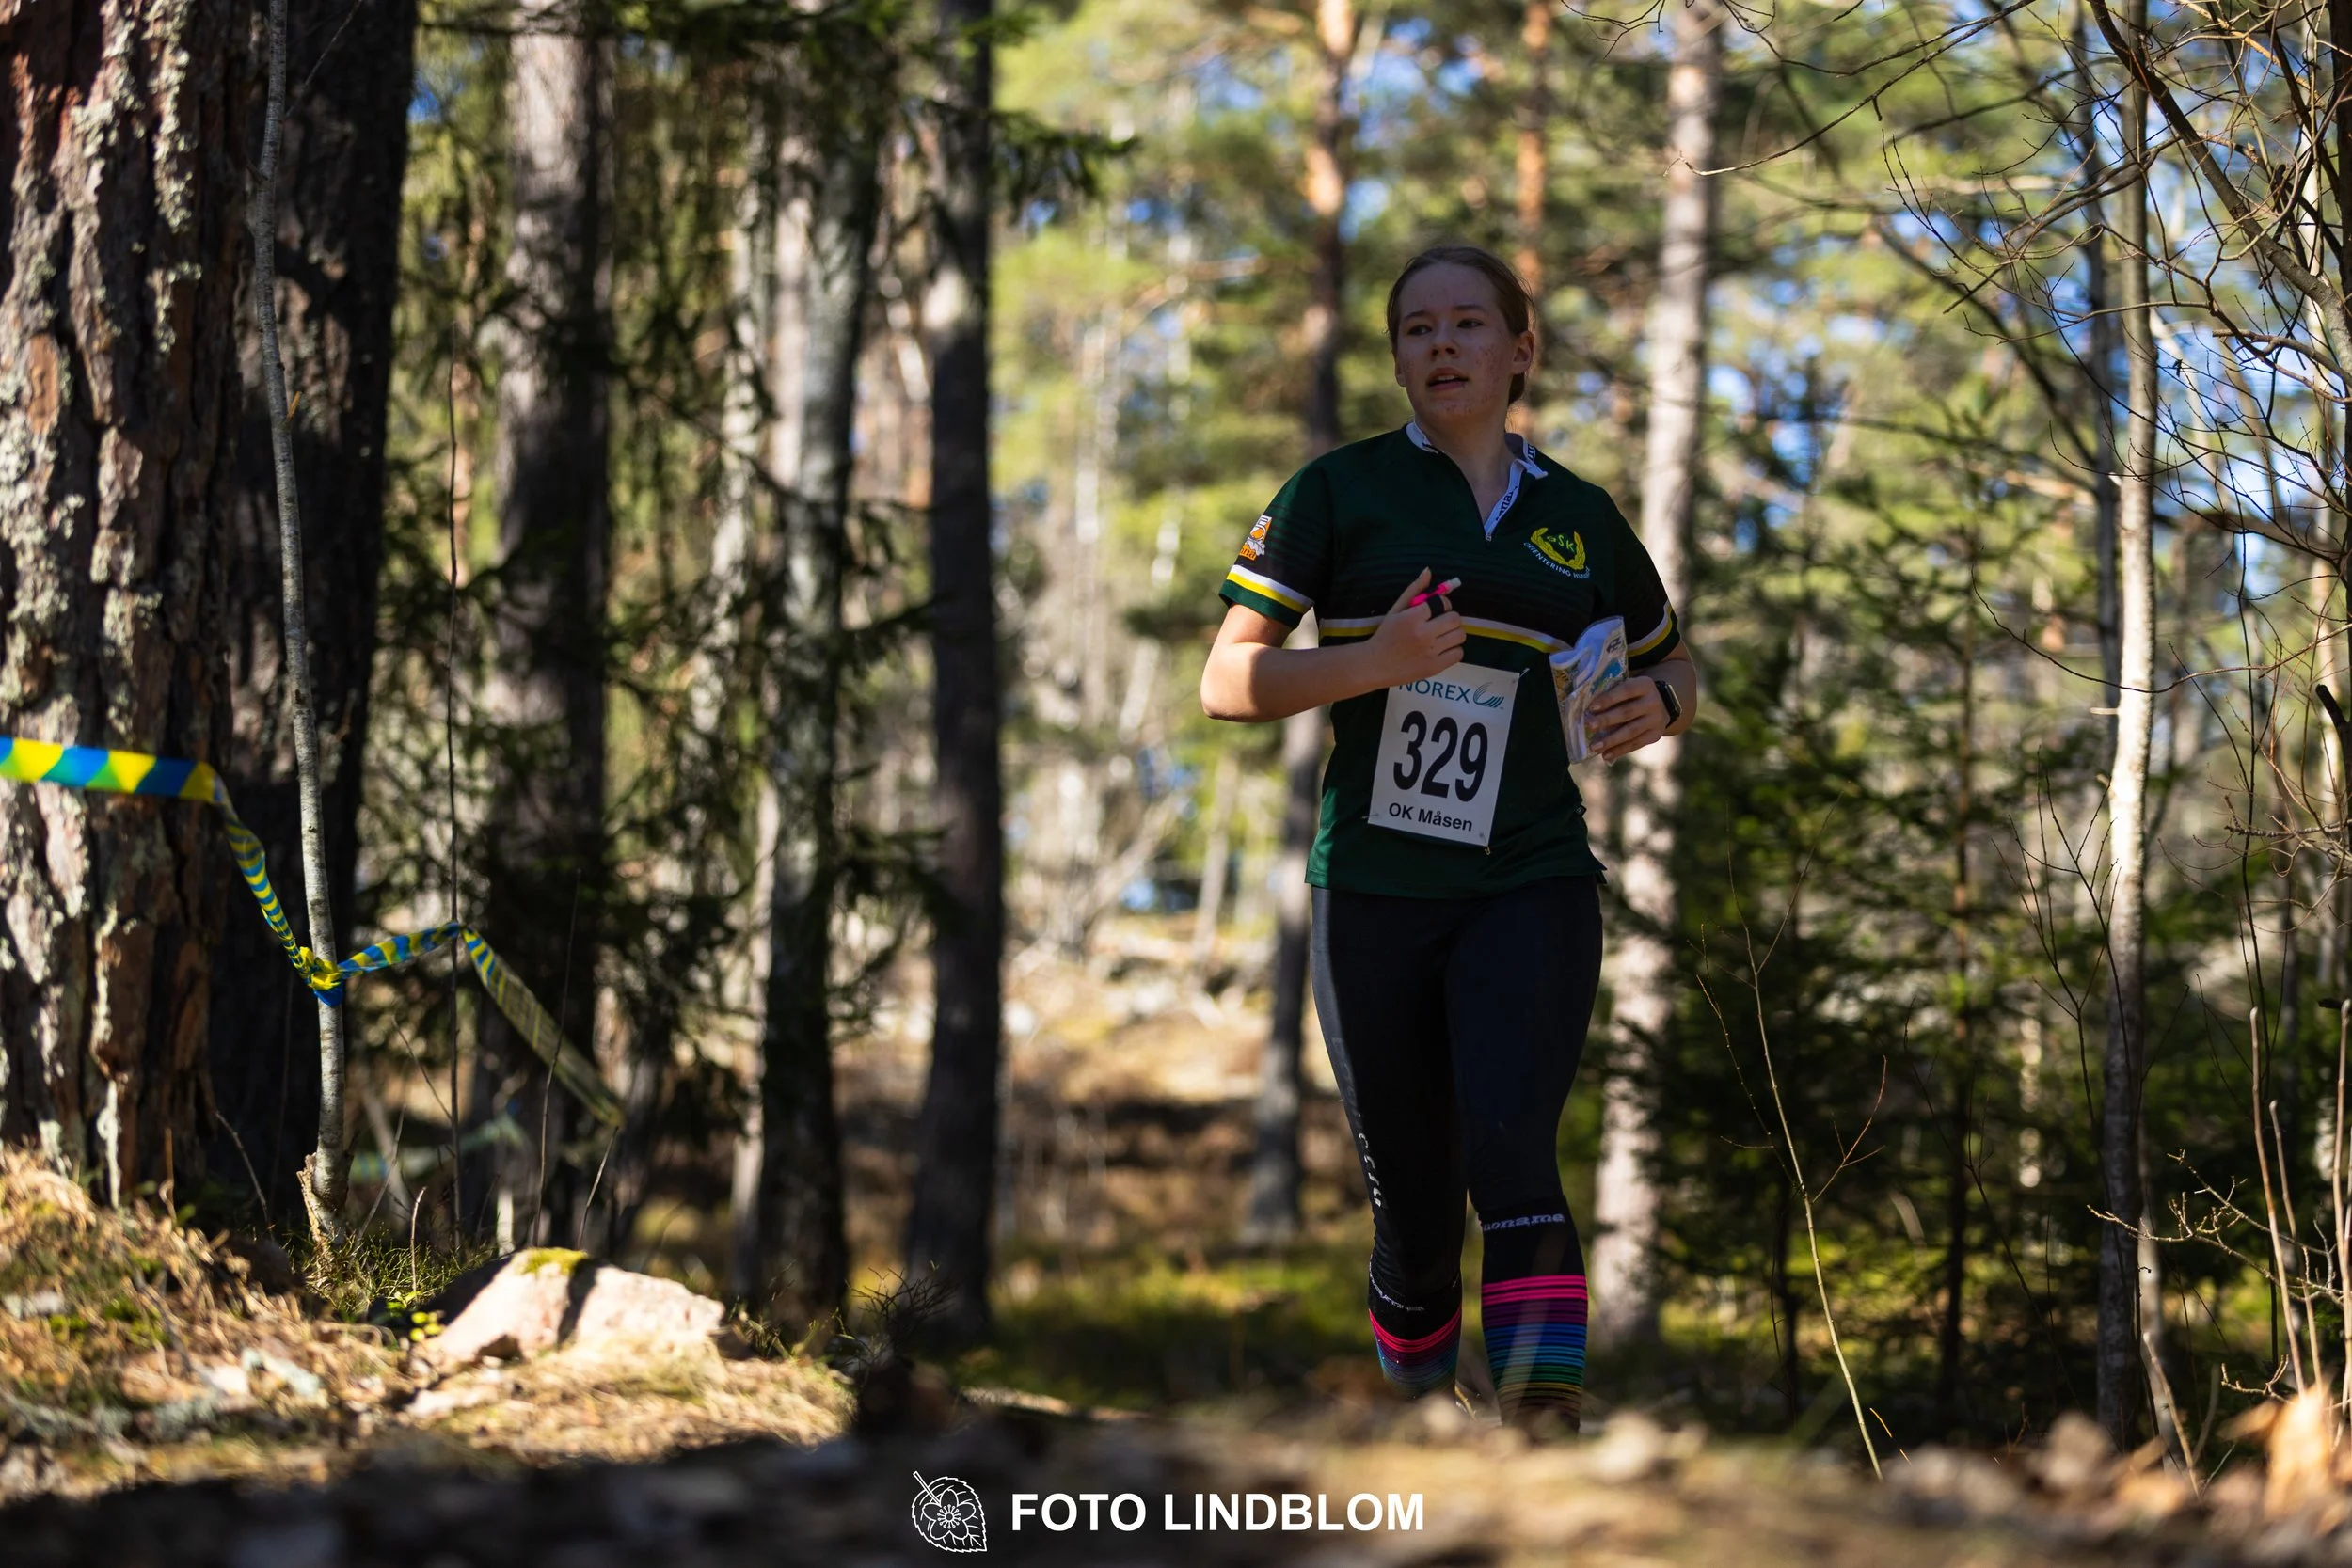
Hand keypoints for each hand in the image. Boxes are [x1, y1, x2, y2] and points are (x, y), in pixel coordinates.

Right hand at [1364, 569, 1463, 685]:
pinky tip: (1442, 649)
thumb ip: (1413, 590)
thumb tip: (1428, 571)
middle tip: (1441, 622)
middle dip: (1450, 618)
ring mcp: (1430, 652)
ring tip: (1443, 636)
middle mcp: (1423, 634)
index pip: (1442, 602)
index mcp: (1412, 618)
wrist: (1374, 665)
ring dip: (1454, 633)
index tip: (1436, 609)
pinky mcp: (1435, 667)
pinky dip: (1453, 650)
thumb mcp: (1395, 610)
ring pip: (1460, 635)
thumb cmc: (1385, 635)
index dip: (1442, 604)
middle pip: (1455, 618)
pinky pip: (1458, 654)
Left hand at [1589, 678, 1668, 759]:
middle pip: (1627, 712)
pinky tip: (1606, 755)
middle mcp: (1653, 702)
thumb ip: (1614, 694)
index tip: (1592, 708)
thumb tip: (1589, 711)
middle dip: (1606, 720)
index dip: (1609, 699)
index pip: (1626, 691)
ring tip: (1594, 746)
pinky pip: (1636, 744)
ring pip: (1631, 731)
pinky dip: (1620, 750)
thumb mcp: (1630, 688)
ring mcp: (1656, 720)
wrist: (1662, 705)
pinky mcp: (1655, 735)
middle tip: (1589, 726)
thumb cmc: (1635, 696)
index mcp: (1644, 685)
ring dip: (1611, 740)